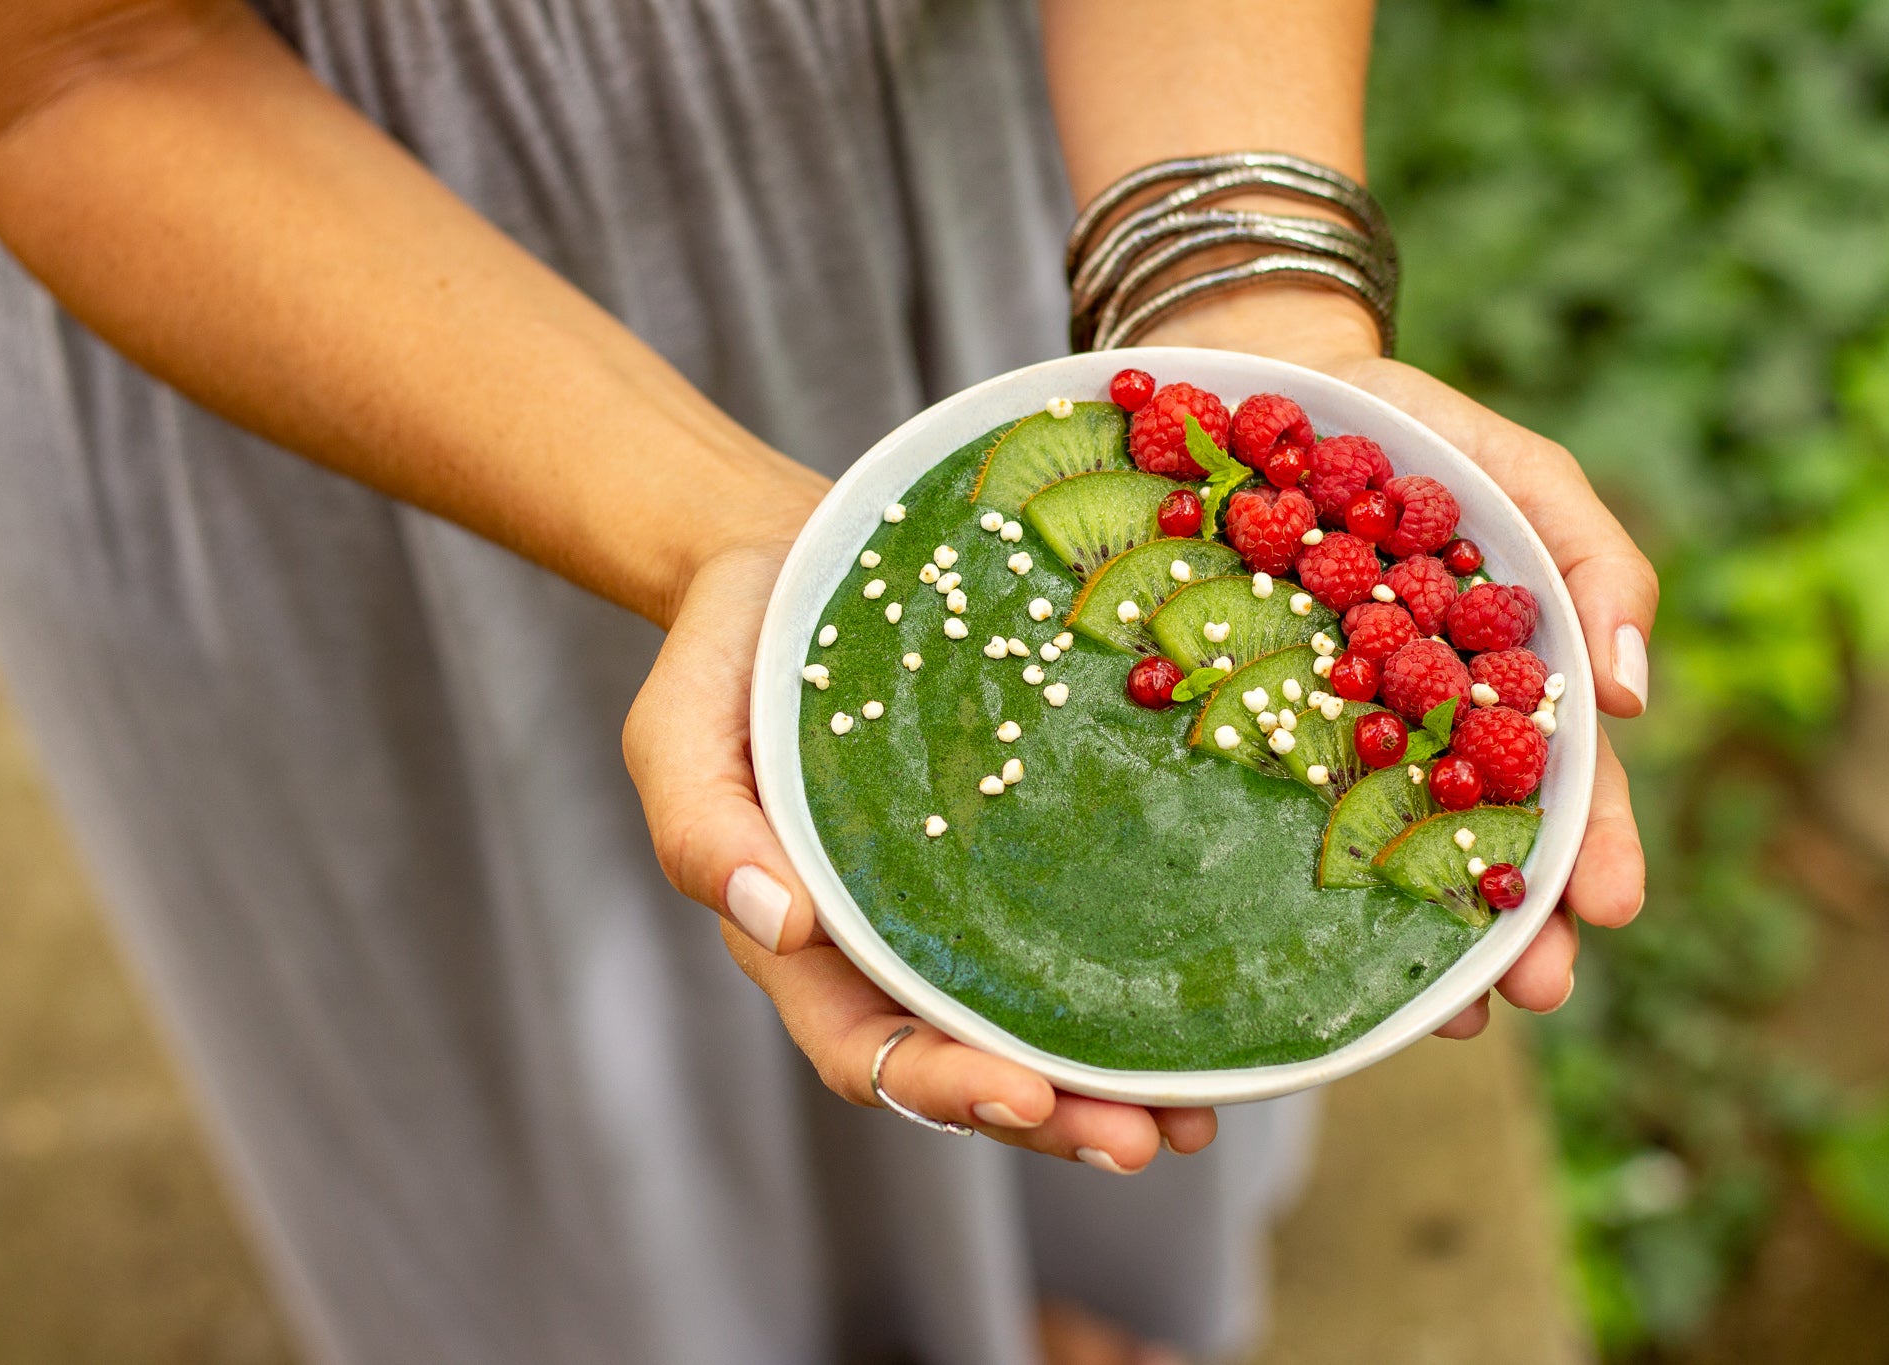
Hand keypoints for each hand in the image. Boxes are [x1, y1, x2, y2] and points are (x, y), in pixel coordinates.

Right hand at [624, 537, 1216, 1169]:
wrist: (794, 568)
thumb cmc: (726, 655)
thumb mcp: (678, 729)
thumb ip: (698, 826)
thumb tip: (774, 924)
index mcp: (801, 940)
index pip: (867, 1048)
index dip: (944, 1086)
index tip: (1026, 1096)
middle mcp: (888, 945)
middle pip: (969, 1064)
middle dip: (1054, 1115)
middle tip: (1145, 1139)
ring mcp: (961, 903)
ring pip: (1039, 1021)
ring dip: (1114, 1082)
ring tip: (1197, 1118)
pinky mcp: (1024, 847)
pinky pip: (1079, 929)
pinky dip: (1141, 980)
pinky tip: (1210, 1008)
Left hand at [1146, 290, 1657, 1037]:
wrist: (1256, 385)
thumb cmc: (1413, 431)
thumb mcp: (1522, 473)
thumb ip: (1592, 561)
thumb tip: (1638, 697)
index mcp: (1498, 681)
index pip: (1560, 781)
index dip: (1590, 846)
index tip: (1608, 911)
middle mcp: (1416, 725)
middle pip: (1475, 838)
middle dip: (1513, 923)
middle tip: (1532, 994)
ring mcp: (1325, 730)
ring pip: (1378, 846)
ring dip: (1417, 931)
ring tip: (1441, 1007)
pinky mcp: (1237, 716)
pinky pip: (1267, 799)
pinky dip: (1294, 868)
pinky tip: (1310, 932)